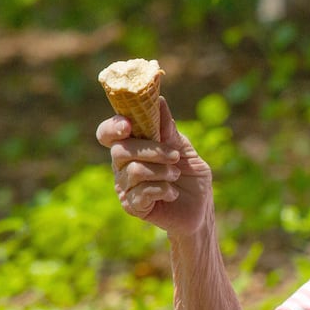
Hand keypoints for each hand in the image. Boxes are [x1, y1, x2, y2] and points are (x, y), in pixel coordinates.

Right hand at [96, 97, 212, 237]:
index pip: (108, 133)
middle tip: (175, 156)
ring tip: (176, 176)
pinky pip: (142, 193)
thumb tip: (159, 102)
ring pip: (134, 171)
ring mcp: (125, 187)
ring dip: (162, 171)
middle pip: (120, 150)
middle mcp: (122, 166)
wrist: (201, 207)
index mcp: (131, 147)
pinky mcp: (133, 206)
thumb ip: (169, 131)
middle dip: (152, 150)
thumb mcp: (185, 149)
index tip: (128, 125)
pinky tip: (172, 193)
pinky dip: (163, 189)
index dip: (112, 127)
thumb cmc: (190, 176)